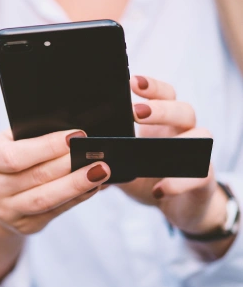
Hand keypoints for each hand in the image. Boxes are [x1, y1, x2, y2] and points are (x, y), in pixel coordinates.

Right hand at [0, 129, 109, 280]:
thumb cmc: (9, 156)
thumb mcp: (11, 140)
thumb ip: (33, 135)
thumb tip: (72, 135)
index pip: (16, 155)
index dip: (47, 147)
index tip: (75, 136)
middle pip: (36, 178)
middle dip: (69, 165)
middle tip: (97, 155)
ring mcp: (6, 211)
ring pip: (46, 199)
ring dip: (77, 185)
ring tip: (101, 171)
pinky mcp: (24, 225)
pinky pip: (55, 211)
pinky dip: (77, 198)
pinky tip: (93, 186)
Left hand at [117, 76, 231, 258]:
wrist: (175, 204)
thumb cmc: (148, 176)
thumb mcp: (125, 163)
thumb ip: (108, 155)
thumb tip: (80, 151)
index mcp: (163, 122)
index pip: (164, 95)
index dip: (152, 86)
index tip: (132, 82)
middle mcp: (183, 132)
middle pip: (183, 110)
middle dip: (160, 108)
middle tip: (135, 112)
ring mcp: (197, 153)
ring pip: (201, 135)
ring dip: (177, 139)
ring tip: (151, 148)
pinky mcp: (205, 178)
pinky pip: (199, 175)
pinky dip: (178, 182)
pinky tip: (159, 188)